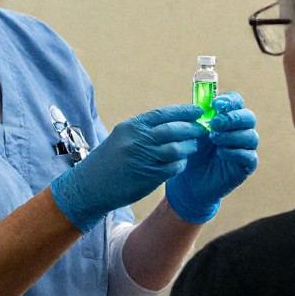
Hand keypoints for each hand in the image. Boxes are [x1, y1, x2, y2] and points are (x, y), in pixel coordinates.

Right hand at [50, 105, 206, 231]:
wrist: (91, 185)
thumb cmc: (108, 159)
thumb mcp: (121, 136)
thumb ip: (144, 129)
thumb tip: (172, 122)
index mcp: (131, 127)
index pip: (163, 114)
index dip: (183, 111)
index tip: (198, 111)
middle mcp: (138, 140)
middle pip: (173, 130)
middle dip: (192, 128)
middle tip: (203, 128)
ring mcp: (144, 159)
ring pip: (177, 149)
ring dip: (189, 147)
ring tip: (194, 145)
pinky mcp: (149, 177)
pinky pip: (173, 167)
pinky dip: (181, 164)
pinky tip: (182, 162)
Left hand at [165, 91, 258, 223]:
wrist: (188, 179)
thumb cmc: (191, 149)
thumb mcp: (192, 130)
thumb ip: (198, 115)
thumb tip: (202, 102)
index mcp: (227, 117)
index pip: (237, 102)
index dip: (230, 100)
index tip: (216, 104)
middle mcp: (240, 130)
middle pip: (248, 117)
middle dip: (232, 118)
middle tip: (214, 123)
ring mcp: (245, 148)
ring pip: (250, 136)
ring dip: (232, 135)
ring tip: (213, 138)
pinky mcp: (246, 166)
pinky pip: (249, 156)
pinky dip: (235, 152)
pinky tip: (220, 153)